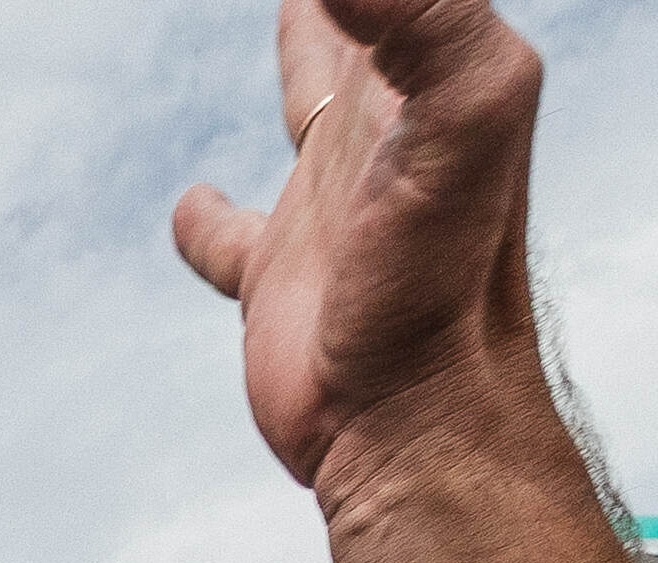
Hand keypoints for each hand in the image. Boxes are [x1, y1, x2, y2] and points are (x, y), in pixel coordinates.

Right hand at [168, 0, 553, 501]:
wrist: (425, 425)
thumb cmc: (454, 275)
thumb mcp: (465, 103)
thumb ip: (413, 7)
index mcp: (427, 61)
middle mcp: (384, 119)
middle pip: (353, 6)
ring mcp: (330, 199)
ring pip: (307, 95)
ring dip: (302, 44)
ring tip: (292, 6)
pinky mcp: (278, 283)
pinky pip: (227, 237)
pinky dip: (203, 221)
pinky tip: (192, 209)